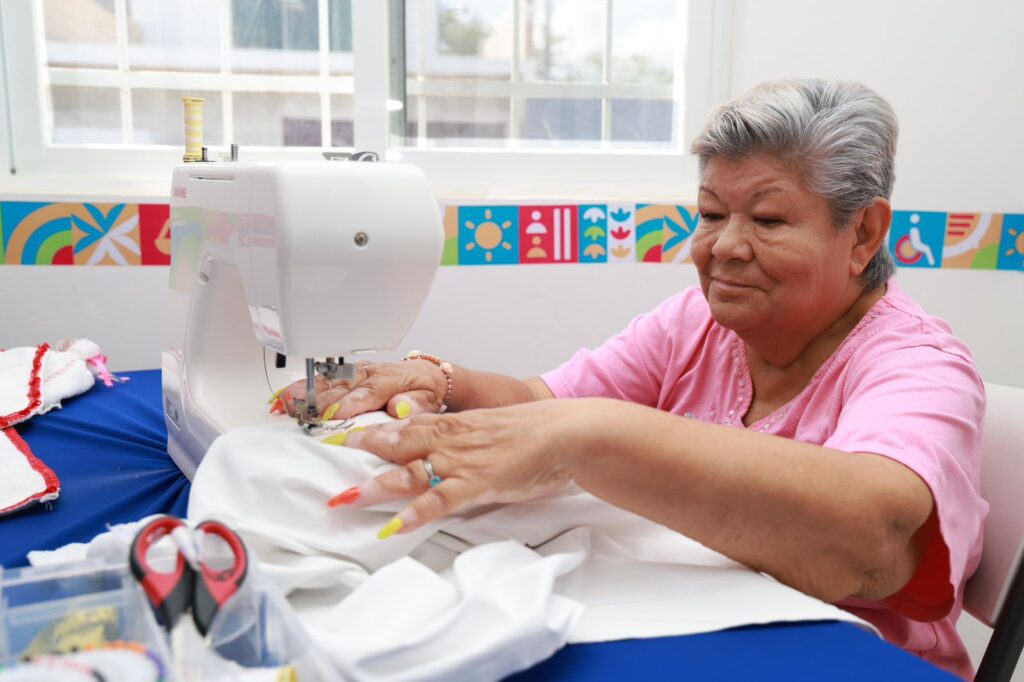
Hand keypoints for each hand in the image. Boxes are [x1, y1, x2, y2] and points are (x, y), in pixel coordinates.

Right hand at [269, 360, 447, 420]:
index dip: (348, 405)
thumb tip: (400, 407)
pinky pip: (322, 378)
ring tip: (283, 404)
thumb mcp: (428, 399)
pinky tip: (284, 395)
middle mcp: (369, 373)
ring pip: (327, 381)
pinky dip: (301, 386)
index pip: (367, 393)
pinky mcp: (346, 373)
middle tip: (299, 416)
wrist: (427, 375)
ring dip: (303, 392)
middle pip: (340, 387)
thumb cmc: (425, 391)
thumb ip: (416, 404)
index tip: (333, 417)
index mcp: (390, 380)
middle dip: (318, 402)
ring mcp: (355, 372)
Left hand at [323, 400, 584, 537]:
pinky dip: (417, 513)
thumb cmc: (533, 432)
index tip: (334, 431)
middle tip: (321, 458)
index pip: (400, 423)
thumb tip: (434, 449)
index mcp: (451, 425)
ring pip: (409, 470)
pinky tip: (396, 525)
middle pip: (394, 442)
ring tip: (344, 497)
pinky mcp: (479, 483)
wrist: (568, 432)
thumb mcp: (488, 429)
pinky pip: (442, 499)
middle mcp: (449, 440)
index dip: (365, 427)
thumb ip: (458, 438)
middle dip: (355, 450)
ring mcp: (461, 462)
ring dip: (374, 485)